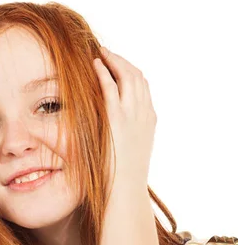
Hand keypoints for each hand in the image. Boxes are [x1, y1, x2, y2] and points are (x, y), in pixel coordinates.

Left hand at [93, 46, 156, 188]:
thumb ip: (124, 136)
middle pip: (138, 77)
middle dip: (123, 62)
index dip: (131, 73)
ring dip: (114, 61)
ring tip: (101, 54)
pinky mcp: (117, 118)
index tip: (119, 66)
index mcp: (149, 120)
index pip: (144, 88)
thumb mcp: (129, 152)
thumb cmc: (123, 178)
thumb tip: (113, 134)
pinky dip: (104, 71)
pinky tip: (95, 64)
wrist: (125, 191)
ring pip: (127, 76)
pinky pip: (111, 87)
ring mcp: (133, 115)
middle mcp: (144, 113)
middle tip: (108, 54)